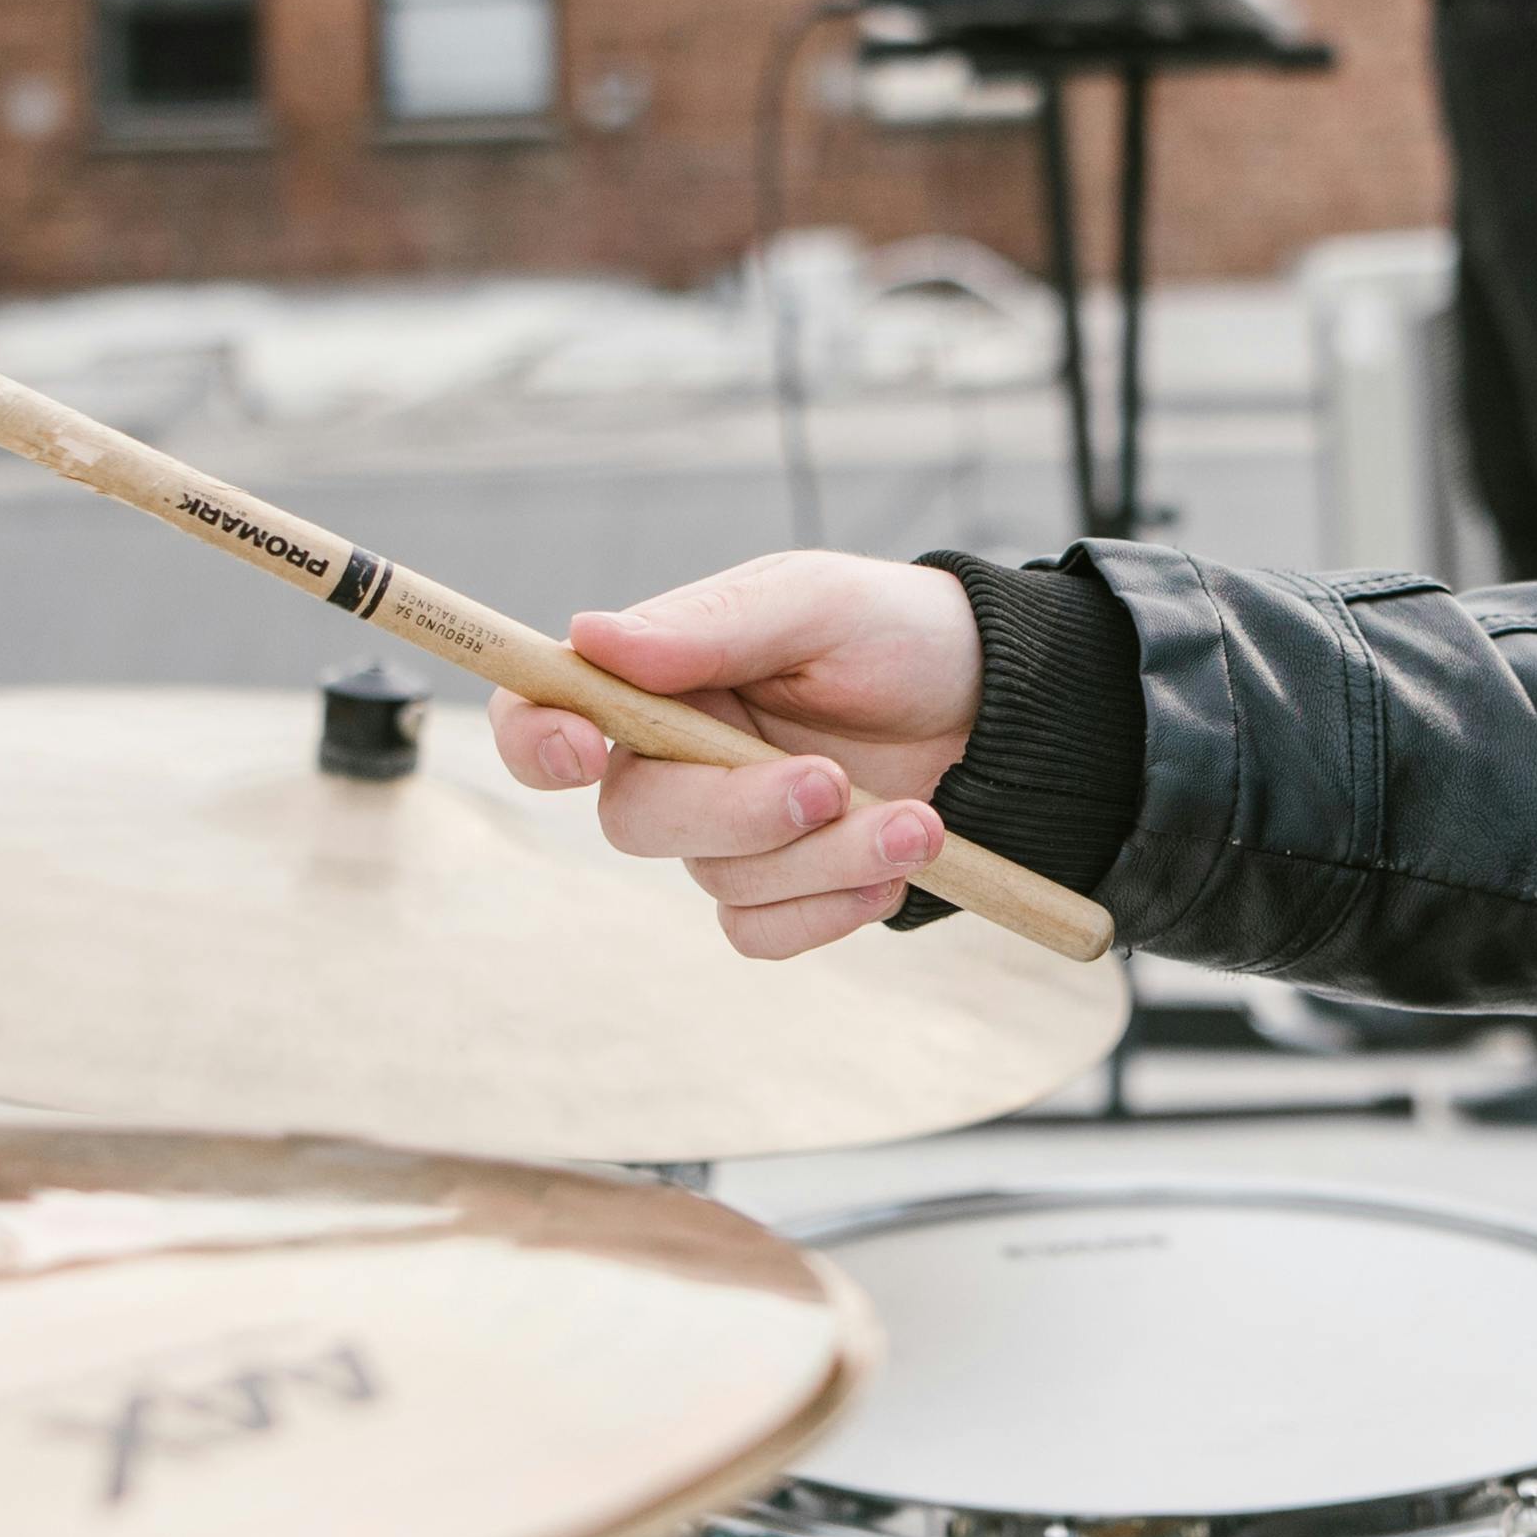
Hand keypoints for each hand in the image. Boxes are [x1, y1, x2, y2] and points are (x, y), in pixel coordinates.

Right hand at [490, 552, 985, 958]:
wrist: (1002, 709)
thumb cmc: (897, 634)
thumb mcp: (817, 603)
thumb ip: (710, 627)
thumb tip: (592, 635)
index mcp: (660, 677)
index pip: (544, 711)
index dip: (533, 738)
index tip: (581, 748)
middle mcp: (676, 760)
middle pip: (636, 817)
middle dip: (736, 810)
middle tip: (829, 780)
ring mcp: (727, 833)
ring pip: (719, 880)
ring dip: (825, 858)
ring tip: (918, 821)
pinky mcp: (781, 891)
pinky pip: (760, 932)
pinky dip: (832, 907)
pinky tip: (899, 863)